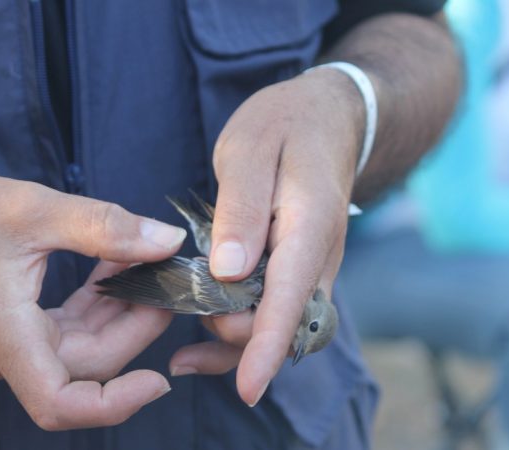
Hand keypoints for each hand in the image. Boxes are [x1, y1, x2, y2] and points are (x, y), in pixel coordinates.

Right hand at [0, 159, 185, 428]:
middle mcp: (0, 354)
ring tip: (144, 268)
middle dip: (133, 327)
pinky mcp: (2, 330)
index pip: (59, 403)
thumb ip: (107, 228)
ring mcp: (0, 346)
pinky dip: (91, 307)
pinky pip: (59, 331)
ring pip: (76, 349)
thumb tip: (168, 241)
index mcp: (2, 334)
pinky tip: (112, 271)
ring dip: (115, 314)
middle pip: (85, 365)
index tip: (158, 380)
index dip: (114, 404)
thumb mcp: (34, 209)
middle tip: (165, 282)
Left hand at [169, 68, 363, 404]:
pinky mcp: (299, 264)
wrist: (327, 116)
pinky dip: (243, 327)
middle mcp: (320, 255)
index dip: (267, 345)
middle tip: (182, 324)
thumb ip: (240, 210)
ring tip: (183, 353)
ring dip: (238, 343)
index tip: (248, 388)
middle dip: (238, 341)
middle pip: (286, 322)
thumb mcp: (250, 151)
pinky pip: (276, 307)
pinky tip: (205, 334)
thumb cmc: (286, 124)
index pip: (290, 297)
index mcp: (309, 226)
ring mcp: (313, 262)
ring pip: (282, 323)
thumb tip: (228, 273)